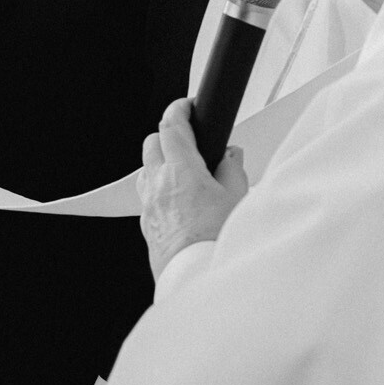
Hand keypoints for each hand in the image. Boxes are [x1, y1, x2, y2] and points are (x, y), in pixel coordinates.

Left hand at [140, 98, 247, 277]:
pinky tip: (179, 200)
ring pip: (146, 170)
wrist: (198, 278)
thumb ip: (233, 170)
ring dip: (161, 163)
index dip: (179, 109)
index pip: (171, 125)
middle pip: (152, 143)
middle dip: (168, 135)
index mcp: (181, 171)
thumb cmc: (217, 242)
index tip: (187, 105)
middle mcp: (158, 185)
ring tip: (185, 171)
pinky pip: (147, 196)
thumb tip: (230, 155)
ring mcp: (148, 206)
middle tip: (189, 140)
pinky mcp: (146, 226)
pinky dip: (160, 189)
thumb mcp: (237, 198)